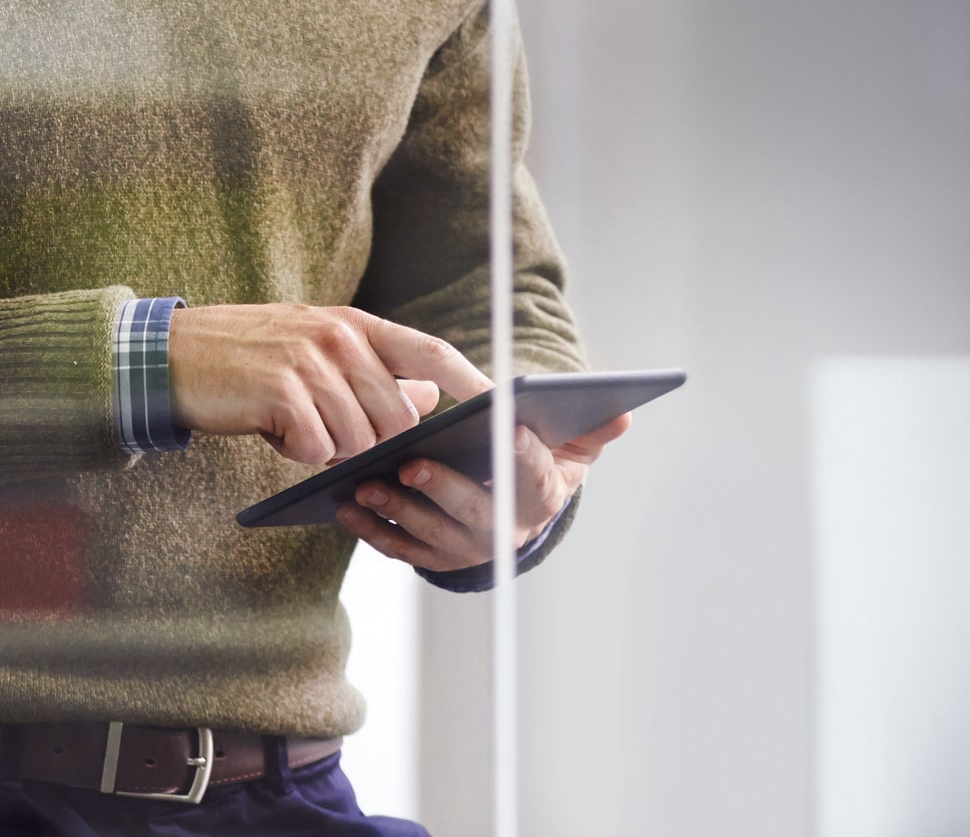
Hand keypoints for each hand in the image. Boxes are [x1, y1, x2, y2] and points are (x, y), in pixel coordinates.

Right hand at [167, 303, 492, 466]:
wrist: (171, 357)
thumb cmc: (244, 357)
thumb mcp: (312, 348)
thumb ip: (370, 369)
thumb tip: (426, 396)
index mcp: (352, 325)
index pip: (431, 351)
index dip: (471, 382)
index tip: (503, 406)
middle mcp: (337, 338)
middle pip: (397, 414)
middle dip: (375, 442)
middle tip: (331, 437)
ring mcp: (309, 362)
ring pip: (358, 437)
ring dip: (329, 448)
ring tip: (294, 426)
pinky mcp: (281, 392)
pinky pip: (316, 446)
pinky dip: (297, 451)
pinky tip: (272, 430)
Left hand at [337, 413, 631, 570]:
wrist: (513, 503)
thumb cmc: (538, 462)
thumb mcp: (571, 445)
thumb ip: (591, 428)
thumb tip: (622, 413)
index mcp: (540, 497)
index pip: (534, 478)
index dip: (524, 455)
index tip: (509, 426)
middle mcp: (506, 531)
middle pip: (475, 514)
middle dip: (445, 489)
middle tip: (414, 462)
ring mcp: (468, 548)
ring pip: (431, 534)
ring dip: (398, 509)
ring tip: (366, 482)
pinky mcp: (434, 557)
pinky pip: (400, 548)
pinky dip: (373, 530)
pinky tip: (347, 506)